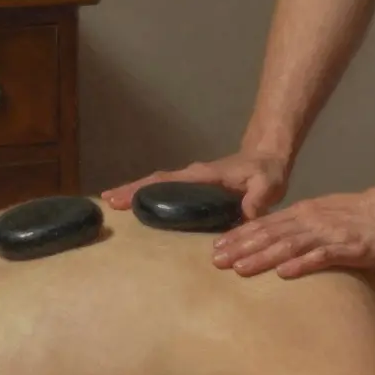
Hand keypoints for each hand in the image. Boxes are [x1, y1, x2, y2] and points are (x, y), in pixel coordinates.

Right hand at [101, 151, 290, 219]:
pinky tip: (139, 210)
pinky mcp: (195, 190)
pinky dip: (151, 198)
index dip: (144, 188)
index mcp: (203, 175)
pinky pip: (168, 192)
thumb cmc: (266, 172)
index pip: (167, 181)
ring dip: (136, 194)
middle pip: (155, 181)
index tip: (121, 196)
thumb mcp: (267, 185)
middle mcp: (192, 176)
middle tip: (107, 202)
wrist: (267, 160)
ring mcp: (192, 182)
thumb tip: (246, 213)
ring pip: (158, 186)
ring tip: (113, 205)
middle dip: (131, 190)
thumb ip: (258, 199)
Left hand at [211, 184, 374, 278]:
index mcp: (302, 213)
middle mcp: (309, 221)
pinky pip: (321, 256)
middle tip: (216, 261)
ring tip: (240, 269)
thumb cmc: (355, 215)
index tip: (216, 248)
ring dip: (263, 256)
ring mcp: (327, 234)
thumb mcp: (320, 214)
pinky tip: (285, 273)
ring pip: (289, 244)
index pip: (264, 224)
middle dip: (241, 248)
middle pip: (270, 234)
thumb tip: (269, 238)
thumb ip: (296, 225)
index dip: (239, 236)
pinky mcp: (347, 248)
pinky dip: (302, 264)